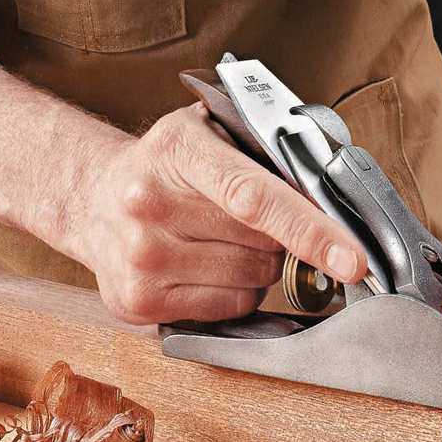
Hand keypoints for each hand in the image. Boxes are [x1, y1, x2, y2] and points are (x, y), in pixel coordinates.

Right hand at [70, 103, 366, 323]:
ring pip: (252, 283)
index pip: (254, 197)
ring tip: (219, 239)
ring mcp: (140, 259)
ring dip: (257, 266)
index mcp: (177, 151)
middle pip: (263, 246)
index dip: (311, 231)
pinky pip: (230, 310)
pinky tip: (204, 264)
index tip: (352, 259)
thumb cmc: (167, 165)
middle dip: (279, 238)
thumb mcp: (211, 132)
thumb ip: (268, 151)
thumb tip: (334, 194)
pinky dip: (234, 292)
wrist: (89, 197)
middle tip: (249, 219)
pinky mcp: (137, 302)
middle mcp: (149, 204)